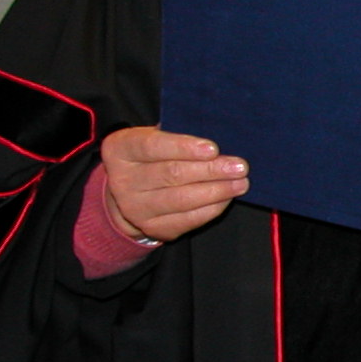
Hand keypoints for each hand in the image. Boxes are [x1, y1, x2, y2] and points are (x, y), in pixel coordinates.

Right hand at [100, 125, 247, 242]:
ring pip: (181, 200)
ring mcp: (135, 208)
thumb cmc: (151, 155)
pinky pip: (187, 220)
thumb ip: (178, 133)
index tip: (213, 149)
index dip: (184, 148)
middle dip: (210, 171)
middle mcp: (122, 180)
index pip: (152, 147)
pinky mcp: (152, 228)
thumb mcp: (154, 136)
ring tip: (240, 183)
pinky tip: (227, 198)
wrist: (130, 190)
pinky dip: (212, 208)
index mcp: (120, 150)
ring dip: (216, 191)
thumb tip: (218, 138)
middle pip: (171, 175)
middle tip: (239, 167)